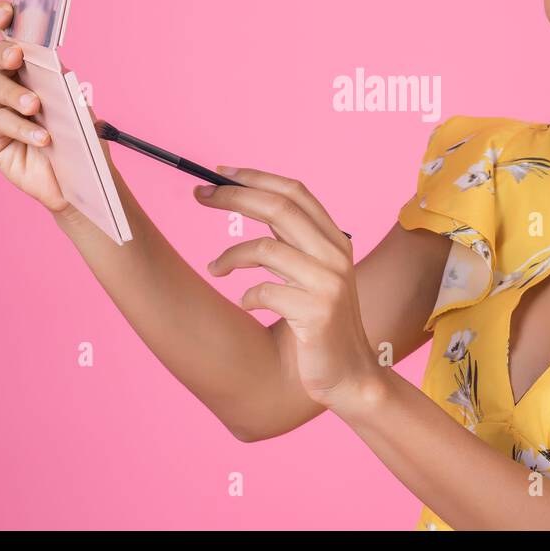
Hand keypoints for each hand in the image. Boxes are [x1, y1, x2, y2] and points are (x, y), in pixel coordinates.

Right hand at [0, 0, 70, 212]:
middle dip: (2, 52)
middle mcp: (11, 86)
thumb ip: (64, 84)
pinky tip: (42, 136)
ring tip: (36, 106)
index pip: (12, 37)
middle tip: (17, 54)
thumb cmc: (81, 140)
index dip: (4, 20)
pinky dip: (21, 128)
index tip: (7, 11)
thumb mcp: (79, 107)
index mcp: (32, 71)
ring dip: (16, 95)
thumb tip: (53, 66)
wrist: (82, 181)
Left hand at [193, 169, 380, 410]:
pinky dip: (247, 297)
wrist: (349, 377)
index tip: (220, 173)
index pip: (295, 192)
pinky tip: (247, 306)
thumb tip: (250, 202)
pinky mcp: (317, 312)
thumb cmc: (321, 327)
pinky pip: (264, 292)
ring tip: (214, 269)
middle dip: (234, 196)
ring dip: (229, 256)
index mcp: (335, 241)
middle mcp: (336, 255)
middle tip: (199, 194)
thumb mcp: (311, 275)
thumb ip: (292, 242)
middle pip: (278, 208)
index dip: (256, 177)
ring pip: (265, 248)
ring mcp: (329, 283)